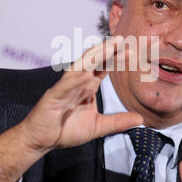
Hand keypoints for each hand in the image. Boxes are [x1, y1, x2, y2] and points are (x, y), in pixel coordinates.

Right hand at [0, 37, 142, 181]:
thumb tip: (140, 119)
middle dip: (106, 50)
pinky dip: (75, 80)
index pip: (103, 68)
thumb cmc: (65, 130)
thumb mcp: (97, 127)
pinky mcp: (52, 98)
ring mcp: (64, 88)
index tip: (131, 51)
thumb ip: (118, 122)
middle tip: (122, 40)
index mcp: (86, 87)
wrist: (41, 141)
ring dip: (93, 57)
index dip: (116, 58)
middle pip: (93, 62)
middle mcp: (76, 83)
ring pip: (79, 68)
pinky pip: (65, 87)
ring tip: (107, 48)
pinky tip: (87, 75)